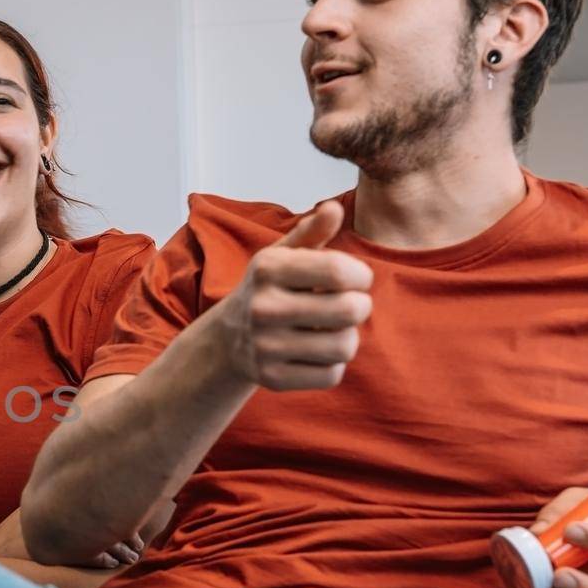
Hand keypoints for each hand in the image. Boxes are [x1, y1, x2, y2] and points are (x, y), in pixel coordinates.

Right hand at [217, 200, 372, 390]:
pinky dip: (332, 365)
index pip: (341, 271)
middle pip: (351, 310)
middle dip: (360, 306)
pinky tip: (317, 353)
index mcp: (268, 270)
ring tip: (333, 330)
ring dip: (348, 337)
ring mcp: (265, 346)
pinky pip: (331, 375)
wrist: (227, 339)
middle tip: (348, 306)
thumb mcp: (281, 256)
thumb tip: (334, 209)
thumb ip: (311, 232)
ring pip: (345, 346)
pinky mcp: (272, 378)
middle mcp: (263, 308)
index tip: (354, 279)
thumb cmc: (268, 289)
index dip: (361, 275)